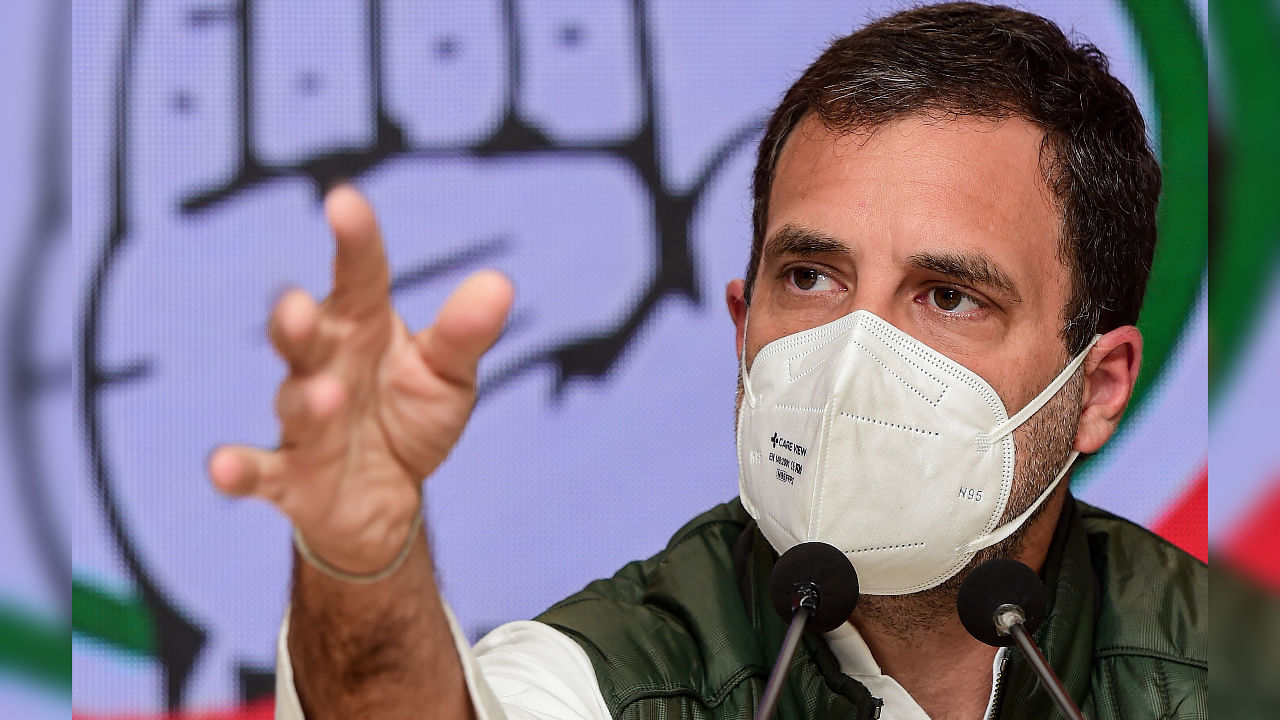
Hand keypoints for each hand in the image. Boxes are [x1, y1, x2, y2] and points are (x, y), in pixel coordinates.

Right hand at [208, 184, 512, 572]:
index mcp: (363, 326)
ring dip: (306, 399)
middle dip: (295, 321)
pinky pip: (256, 471)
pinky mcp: (286, 476)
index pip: (359, 275)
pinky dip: (237, 470)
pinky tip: (220, 468)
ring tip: (325, 395)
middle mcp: (324, 364)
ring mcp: (303, 418)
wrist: (386, 497)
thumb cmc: (411, 417)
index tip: (342, 200)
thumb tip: (499, 284)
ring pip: (294, 400)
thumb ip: (466, 334)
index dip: (353, 240)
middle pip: (303, 333)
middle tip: (297, 306)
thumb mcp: (449, 375)